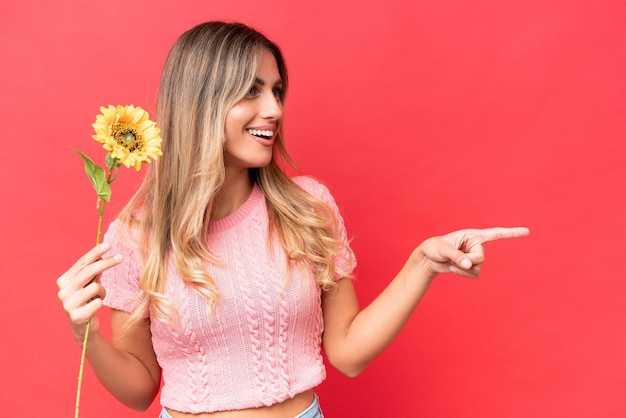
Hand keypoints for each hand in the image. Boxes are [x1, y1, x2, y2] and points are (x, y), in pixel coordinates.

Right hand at [56, 243, 122, 343]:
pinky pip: (98, 303)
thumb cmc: (87, 301)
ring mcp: (68, 304)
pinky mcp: (76, 316)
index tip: (109, 245)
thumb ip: (92, 271)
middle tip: (121, 257)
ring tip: (98, 298)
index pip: (82, 263)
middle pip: (89, 271)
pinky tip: (95, 308)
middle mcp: (63, 291)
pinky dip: (101, 303)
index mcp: (64, 281)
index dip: (95, 253)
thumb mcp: (88, 284)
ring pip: (96, 287)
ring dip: (103, 292)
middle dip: (107, 262)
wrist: (82, 327)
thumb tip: (102, 252)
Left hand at [415, 227, 529, 278]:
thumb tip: (469, 265)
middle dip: (467, 261)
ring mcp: (475, 257)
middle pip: (481, 258)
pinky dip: (463, 274)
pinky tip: (454, 268)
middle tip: (453, 258)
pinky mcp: (472, 267)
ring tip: (452, 263)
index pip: (495, 233)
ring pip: (478, 268)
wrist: (429, 259)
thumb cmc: (434, 248)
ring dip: (463, 269)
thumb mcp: (443, 249)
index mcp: (472, 235)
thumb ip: (456, 256)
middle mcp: (477, 245)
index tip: (527, 231)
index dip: (511, 233)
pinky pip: (475, 275)